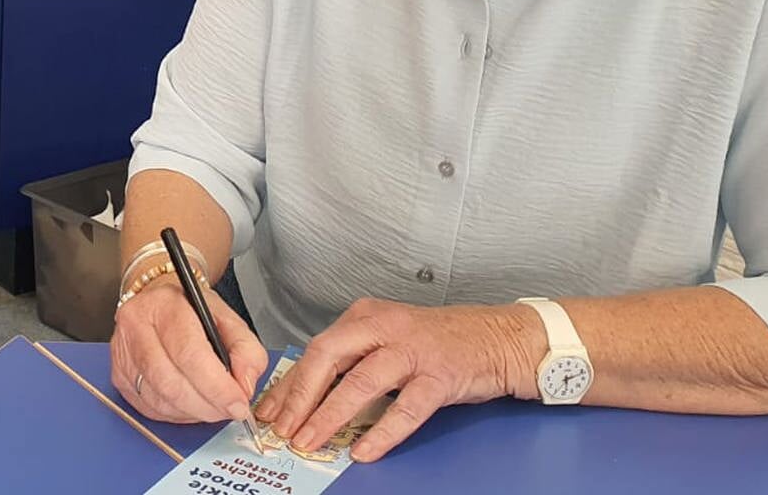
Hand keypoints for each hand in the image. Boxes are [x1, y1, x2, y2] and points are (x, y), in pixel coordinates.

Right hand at [111, 275, 268, 424]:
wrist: (156, 300)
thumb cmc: (189, 309)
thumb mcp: (227, 316)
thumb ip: (245, 349)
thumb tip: (244, 386)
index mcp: (164, 306)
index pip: (189, 354)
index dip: (216, 386)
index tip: (238, 403)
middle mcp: (136, 327)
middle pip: (171, 383)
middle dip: (207, 405)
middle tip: (229, 409)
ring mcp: (122, 354)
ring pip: (160, 401)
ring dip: (193, 412)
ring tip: (213, 405)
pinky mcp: (119, 377)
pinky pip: (150, 410)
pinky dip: (177, 414)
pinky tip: (191, 404)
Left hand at [254, 298, 539, 462]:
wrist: (498, 338)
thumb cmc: (438, 342)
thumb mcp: (387, 338)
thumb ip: (352, 359)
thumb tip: (307, 394)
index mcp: (365, 317)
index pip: (316, 349)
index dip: (289, 384)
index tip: (269, 411)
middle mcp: (384, 327)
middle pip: (328, 358)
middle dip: (300, 397)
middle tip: (282, 428)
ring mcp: (413, 350)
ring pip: (361, 382)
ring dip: (330, 414)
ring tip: (310, 440)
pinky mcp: (440, 375)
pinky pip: (406, 408)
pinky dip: (382, 432)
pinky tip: (364, 450)